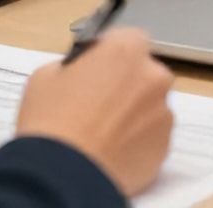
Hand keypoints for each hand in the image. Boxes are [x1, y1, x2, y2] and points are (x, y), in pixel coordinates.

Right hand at [15, 29, 175, 195]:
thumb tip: (81, 71)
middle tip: (99, 102)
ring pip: (150, 106)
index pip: (130, 38)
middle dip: (127, 84)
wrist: (63, 174)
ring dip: (133, 113)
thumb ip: (74, 65)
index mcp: (124, 50)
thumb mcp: (47, 76)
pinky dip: (138, 140)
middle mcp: (152, 76)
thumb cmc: (51, 122)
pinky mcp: (165, 146)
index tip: (101, 66)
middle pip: (145, 72)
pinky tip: (112, 150)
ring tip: (102, 132)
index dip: (114, 53)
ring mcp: (163, 112)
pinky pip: (152, 136)